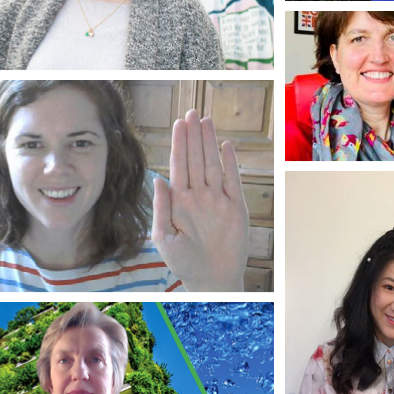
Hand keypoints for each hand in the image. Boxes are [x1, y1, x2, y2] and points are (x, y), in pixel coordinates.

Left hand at [152, 110, 249, 291]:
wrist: (210, 280)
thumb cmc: (183, 263)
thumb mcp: (163, 237)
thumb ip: (160, 208)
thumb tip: (157, 179)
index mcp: (180, 201)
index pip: (178, 165)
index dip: (179, 144)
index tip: (179, 123)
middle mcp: (198, 196)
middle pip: (195, 158)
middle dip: (193, 136)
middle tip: (192, 113)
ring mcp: (217, 199)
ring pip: (212, 163)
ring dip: (209, 142)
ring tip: (206, 121)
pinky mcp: (235, 207)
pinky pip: (233, 180)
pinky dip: (230, 163)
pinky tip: (226, 146)